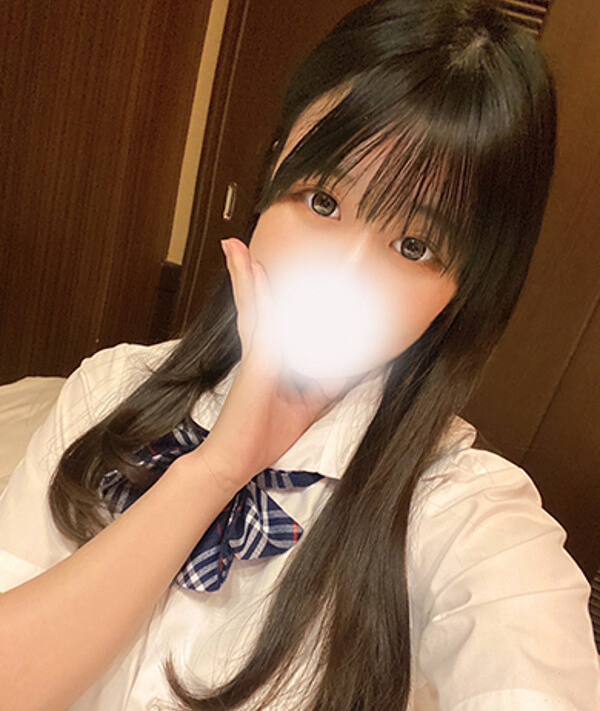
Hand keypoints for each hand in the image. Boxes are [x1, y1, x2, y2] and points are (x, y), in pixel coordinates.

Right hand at [192, 237, 352, 487]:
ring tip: (238, 250)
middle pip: (256, 306)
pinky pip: (259, 323)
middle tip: (243, 249)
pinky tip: (252, 274)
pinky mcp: (256, 363)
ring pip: (253, 307)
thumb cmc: (264, 435)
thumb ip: (326, 384)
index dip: (270, 296)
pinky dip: (255, 297)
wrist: (235, 461)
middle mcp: (258, 352)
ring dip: (246, 277)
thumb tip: (352, 368)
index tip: (267, 272)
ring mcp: (255, 355)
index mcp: (268, 360)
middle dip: (250, 277)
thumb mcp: (307, 405)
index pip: (272, 319)